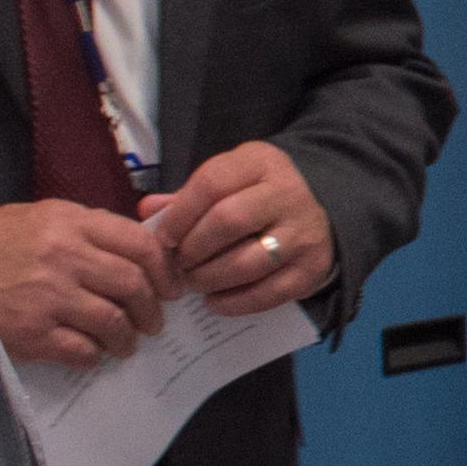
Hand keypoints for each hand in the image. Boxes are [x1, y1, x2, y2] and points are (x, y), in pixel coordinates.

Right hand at [0, 200, 169, 364]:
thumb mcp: (40, 217)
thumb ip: (87, 226)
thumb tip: (138, 245)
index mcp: (69, 222)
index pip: (138, 243)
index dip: (163, 269)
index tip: (169, 287)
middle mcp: (63, 256)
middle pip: (132, 284)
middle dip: (152, 308)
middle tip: (153, 321)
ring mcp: (48, 297)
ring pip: (113, 321)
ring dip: (128, 337)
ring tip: (127, 343)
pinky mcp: (32, 333)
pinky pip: (83, 350)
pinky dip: (96, 356)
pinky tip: (94, 354)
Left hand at [148, 140, 330, 316]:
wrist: (320, 209)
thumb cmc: (257, 195)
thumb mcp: (228, 181)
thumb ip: (187, 197)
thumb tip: (146, 211)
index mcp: (260, 163)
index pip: (212, 183)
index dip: (180, 215)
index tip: (164, 238)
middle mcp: (288, 193)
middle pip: (229, 221)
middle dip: (194, 248)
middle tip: (179, 264)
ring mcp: (304, 232)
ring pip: (249, 261)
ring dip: (211, 278)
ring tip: (195, 282)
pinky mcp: (312, 268)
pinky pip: (269, 293)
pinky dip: (235, 302)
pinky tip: (215, 301)